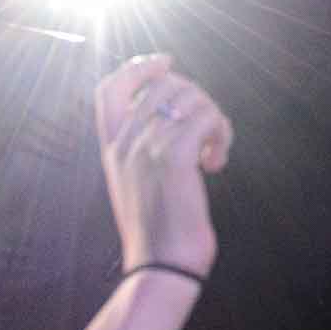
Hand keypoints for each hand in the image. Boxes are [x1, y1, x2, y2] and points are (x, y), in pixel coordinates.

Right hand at [93, 54, 232, 278]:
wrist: (161, 267)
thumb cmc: (158, 231)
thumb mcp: (137, 184)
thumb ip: (143, 150)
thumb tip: (173, 117)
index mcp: (111, 148)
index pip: (109, 87)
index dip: (139, 67)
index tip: (165, 63)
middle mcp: (125, 142)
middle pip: (165, 84)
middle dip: (196, 98)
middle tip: (207, 133)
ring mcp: (147, 146)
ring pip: (192, 97)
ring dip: (214, 119)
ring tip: (213, 152)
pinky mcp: (173, 156)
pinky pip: (207, 117)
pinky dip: (221, 134)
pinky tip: (216, 163)